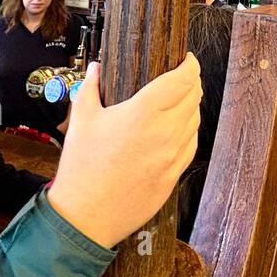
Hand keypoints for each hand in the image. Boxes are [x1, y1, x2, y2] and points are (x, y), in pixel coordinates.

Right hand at [48, 56, 200, 248]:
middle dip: (192, 82)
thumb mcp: (81, 120)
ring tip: (180, 100)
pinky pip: (191, 145)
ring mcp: (172, 156)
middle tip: (182, 76)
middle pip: (194, 97)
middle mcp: (164, 133)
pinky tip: (178, 129)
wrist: (86, 217)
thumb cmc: (82, 169)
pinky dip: (189, 131)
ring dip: (191, 106)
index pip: (183, 80)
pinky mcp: (174, 175)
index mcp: (143, 113)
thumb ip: (89, 88)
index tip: (187, 59)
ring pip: (195, 121)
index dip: (191, 65)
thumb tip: (95, 69)